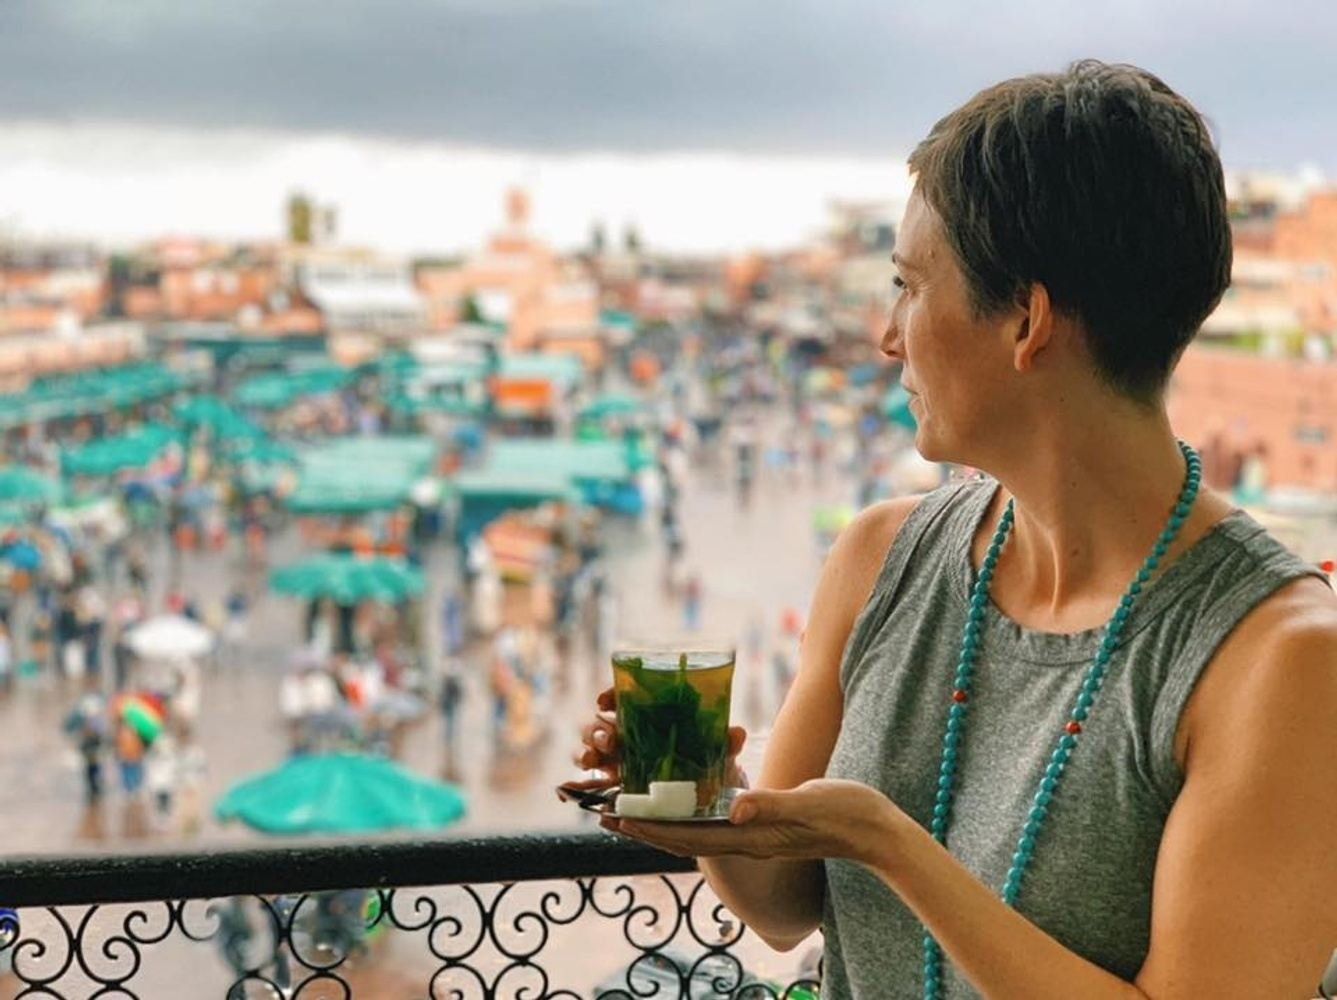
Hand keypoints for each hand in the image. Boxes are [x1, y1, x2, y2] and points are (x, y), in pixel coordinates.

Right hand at [571, 686, 747, 788]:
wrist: (705, 799)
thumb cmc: (707, 765)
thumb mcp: (718, 754)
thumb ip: (724, 744)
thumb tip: (736, 734)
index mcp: (647, 719)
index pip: (622, 699)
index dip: (610, 696)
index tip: (605, 700)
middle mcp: (626, 737)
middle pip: (599, 725)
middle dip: (597, 729)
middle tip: (610, 738)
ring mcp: (616, 762)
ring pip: (588, 751)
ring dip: (585, 753)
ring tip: (593, 761)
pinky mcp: (612, 787)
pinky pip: (587, 786)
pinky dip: (572, 788)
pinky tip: (564, 791)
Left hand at [601, 778, 902, 870]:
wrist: (875, 829)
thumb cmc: (846, 813)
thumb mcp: (810, 804)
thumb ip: (774, 806)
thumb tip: (734, 809)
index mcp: (752, 837)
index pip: (689, 837)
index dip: (650, 829)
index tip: (615, 820)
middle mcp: (747, 840)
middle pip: (684, 838)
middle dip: (645, 828)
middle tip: (605, 815)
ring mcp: (756, 835)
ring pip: (698, 832)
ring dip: (664, 822)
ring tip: (633, 810)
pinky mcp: (766, 826)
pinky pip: (718, 822)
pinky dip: (693, 813)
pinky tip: (686, 801)